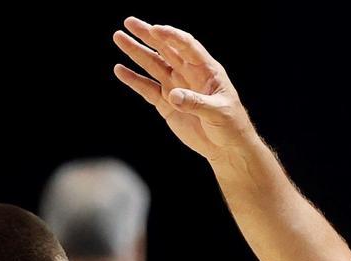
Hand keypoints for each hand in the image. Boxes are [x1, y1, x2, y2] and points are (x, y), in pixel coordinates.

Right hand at [113, 17, 256, 163]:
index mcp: (206, 70)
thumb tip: (173, 96)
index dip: (172, 37)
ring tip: (119, 37)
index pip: (187, 46)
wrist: (226, 147)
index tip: (155, 30)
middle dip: (148, 35)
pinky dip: (133, 79)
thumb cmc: (231, 125)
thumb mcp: (219, 113)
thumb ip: (196, 103)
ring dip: (136, 52)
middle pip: (165, 49)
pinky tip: (119, 69)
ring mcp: (176, 88)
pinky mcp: (167, 104)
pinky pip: (147, 88)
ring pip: (153, 65)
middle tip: (129, 22)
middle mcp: (188, 74)